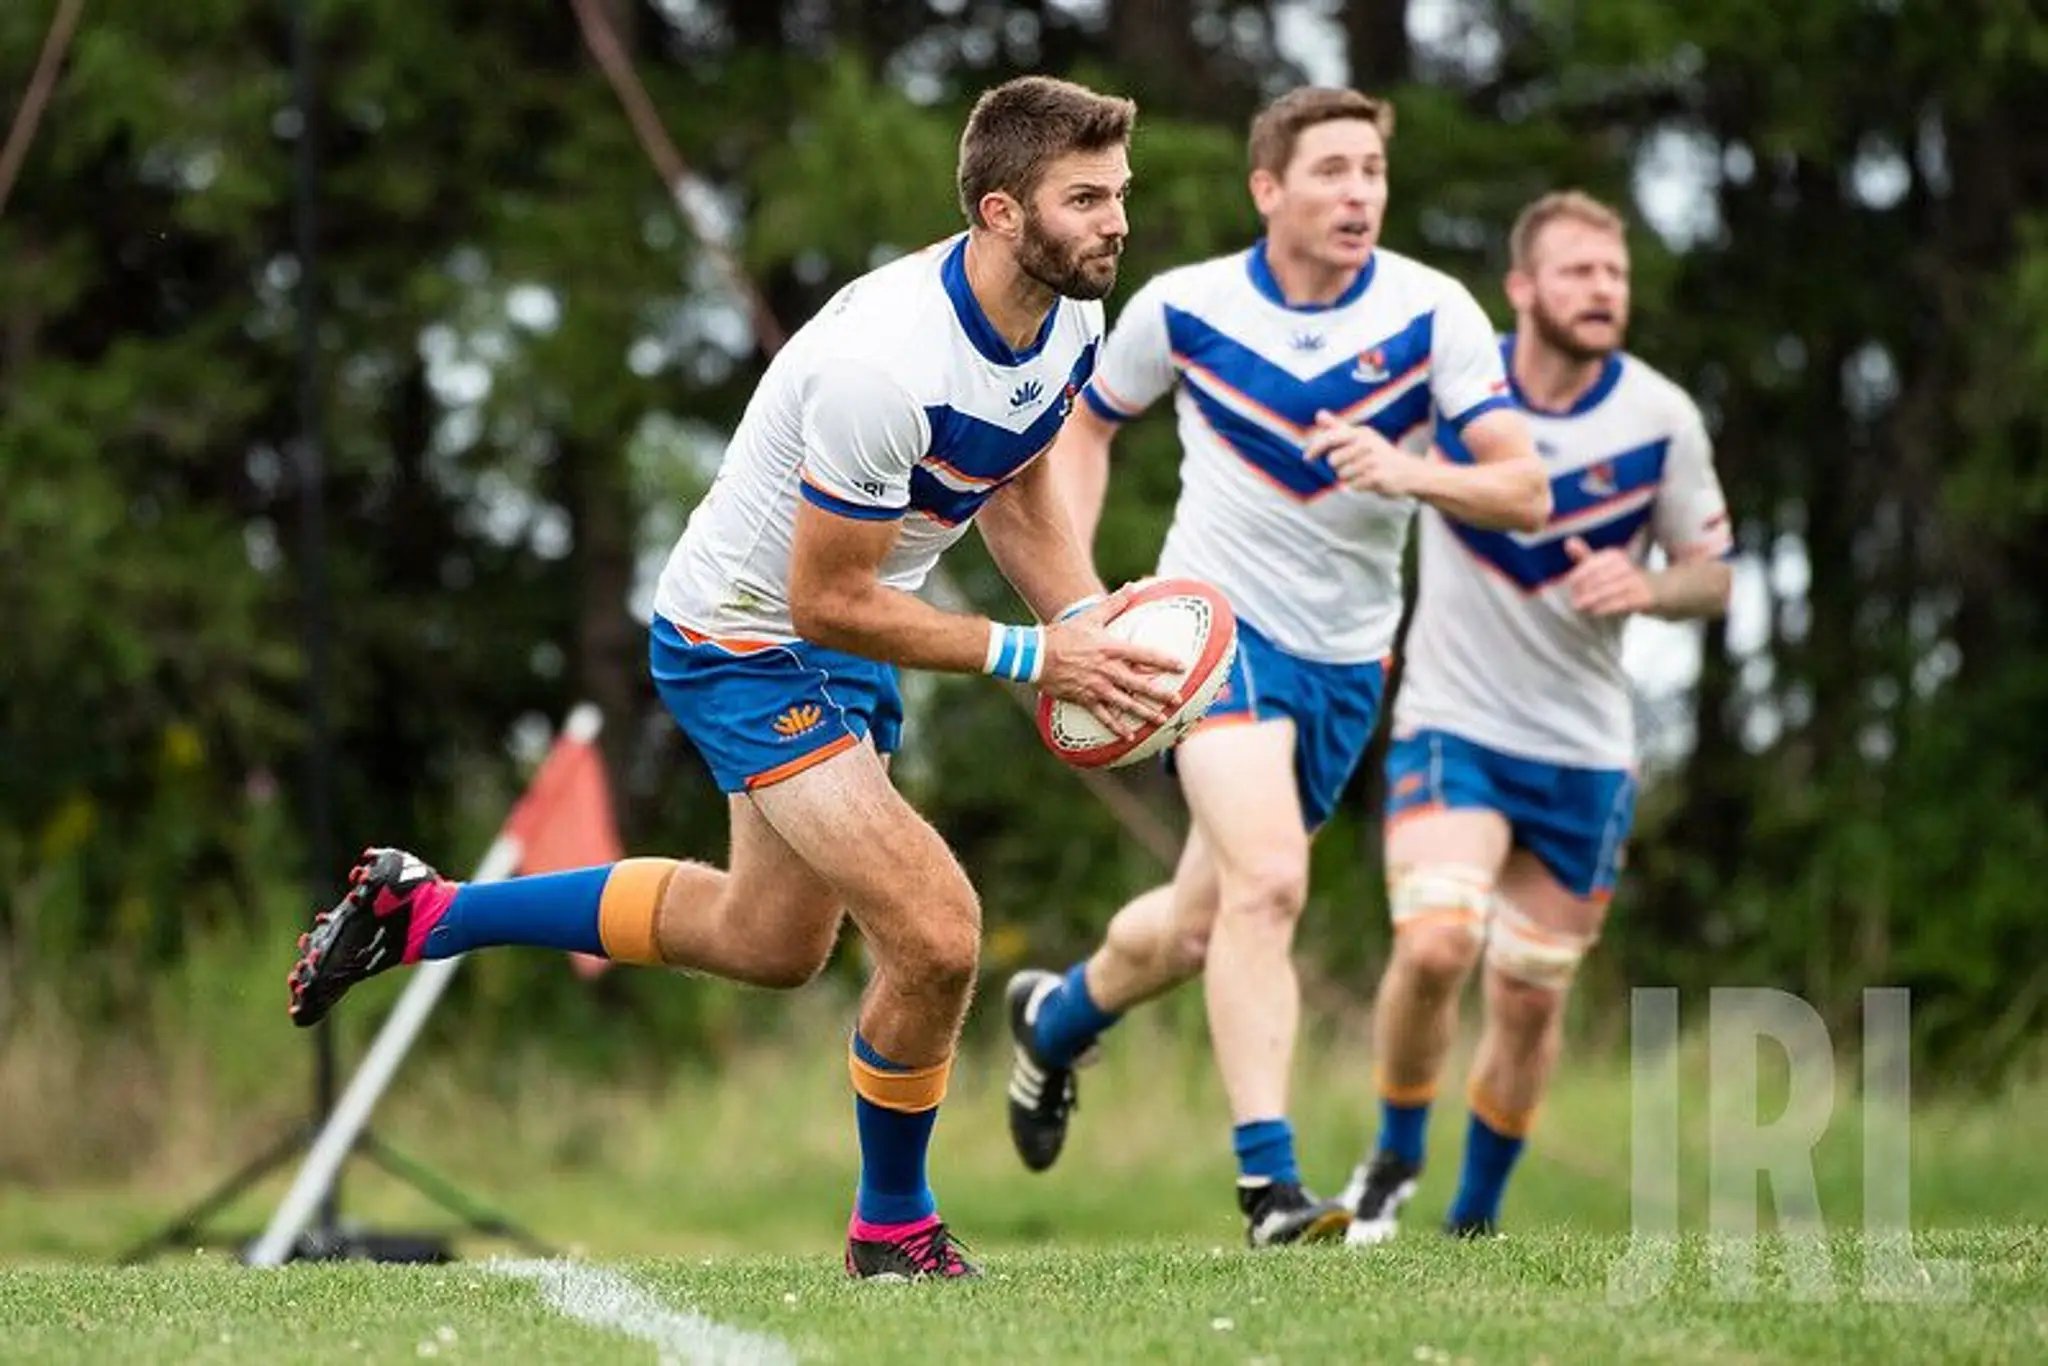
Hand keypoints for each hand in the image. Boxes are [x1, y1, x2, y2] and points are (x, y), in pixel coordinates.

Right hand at [1039, 585, 1188, 737]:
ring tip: (1160, 721)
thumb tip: (1132, 586)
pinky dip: (1116, 726)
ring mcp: (1095, 686)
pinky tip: (1129, 736)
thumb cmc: (1063, 634)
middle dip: (1159, 693)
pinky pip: (1103, 716)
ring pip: (1125, 703)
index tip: (1181, 666)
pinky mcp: (1083, 698)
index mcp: (1109, 648)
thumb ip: (1114, 603)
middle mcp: (1105, 669)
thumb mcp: (1090, 616)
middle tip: (1178, 701)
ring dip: (1144, 713)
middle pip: (1138, 683)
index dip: (1163, 660)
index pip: (1143, 655)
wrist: (1036, 655)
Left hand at [1302, 410, 1422, 497]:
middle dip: (1339, 467)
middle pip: (1333, 461)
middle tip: (1355, 465)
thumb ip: (1338, 427)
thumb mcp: (1360, 437)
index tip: (1307, 458)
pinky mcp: (1377, 476)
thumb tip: (1319, 413)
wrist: (1408, 472)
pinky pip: (1353, 486)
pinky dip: (1358, 486)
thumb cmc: (1378, 455)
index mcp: (1360, 432)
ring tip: (1364, 473)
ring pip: (1342, 475)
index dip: (1315, 448)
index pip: (1330, 437)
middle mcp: (1366, 443)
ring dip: (1349, 478)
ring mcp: (1373, 460)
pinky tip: (1370, 481)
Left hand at [1563, 536, 1654, 616]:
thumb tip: (1568, 541)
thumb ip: (1586, 556)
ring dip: (1592, 598)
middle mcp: (1626, 565)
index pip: (1592, 562)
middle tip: (1572, 600)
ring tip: (1579, 606)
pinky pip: (1623, 602)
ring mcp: (1637, 581)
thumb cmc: (1627, 578)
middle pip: (1599, 576)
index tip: (1568, 586)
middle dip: (1583, 589)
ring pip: (1610, 589)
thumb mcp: (1606, 566)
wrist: (1663, 589)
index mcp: (1614, 555)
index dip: (1578, 575)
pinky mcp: (1645, 597)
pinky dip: (1606, 607)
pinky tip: (1594, 612)